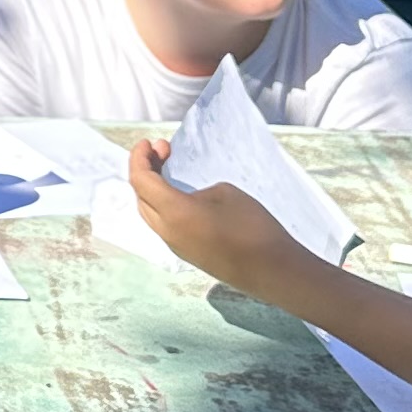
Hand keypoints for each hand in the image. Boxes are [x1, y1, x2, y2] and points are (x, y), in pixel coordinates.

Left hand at [129, 138, 311, 296]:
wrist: (271, 269)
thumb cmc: (253, 227)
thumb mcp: (224, 193)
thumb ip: (197, 190)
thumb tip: (189, 199)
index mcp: (174, 212)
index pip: (141, 181)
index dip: (139, 158)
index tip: (149, 142)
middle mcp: (167, 231)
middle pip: (141, 197)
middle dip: (146, 170)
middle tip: (163, 150)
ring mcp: (175, 246)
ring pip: (150, 212)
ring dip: (153, 188)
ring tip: (168, 167)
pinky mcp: (187, 253)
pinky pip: (164, 225)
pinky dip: (163, 204)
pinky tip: (178, 193)